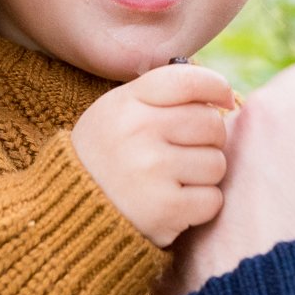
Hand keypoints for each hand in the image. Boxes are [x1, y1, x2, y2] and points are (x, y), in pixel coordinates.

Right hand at [72, 62, 234, 247]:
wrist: (70, 214)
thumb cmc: (108, 156)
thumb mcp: (119, 112)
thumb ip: (161, 96)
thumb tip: (221, 94)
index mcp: (127, 103)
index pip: (189, 80)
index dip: (217, 86)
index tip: (224, 99)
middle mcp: (138, 131)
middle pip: (212, 123)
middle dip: (210, 139)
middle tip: (189, 150)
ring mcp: (152, 170)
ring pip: (217, 163)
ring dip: (205, 175)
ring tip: (176, 180)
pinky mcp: (165, 209)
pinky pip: (212, 199)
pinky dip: (200, 205)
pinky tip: (176, 204)